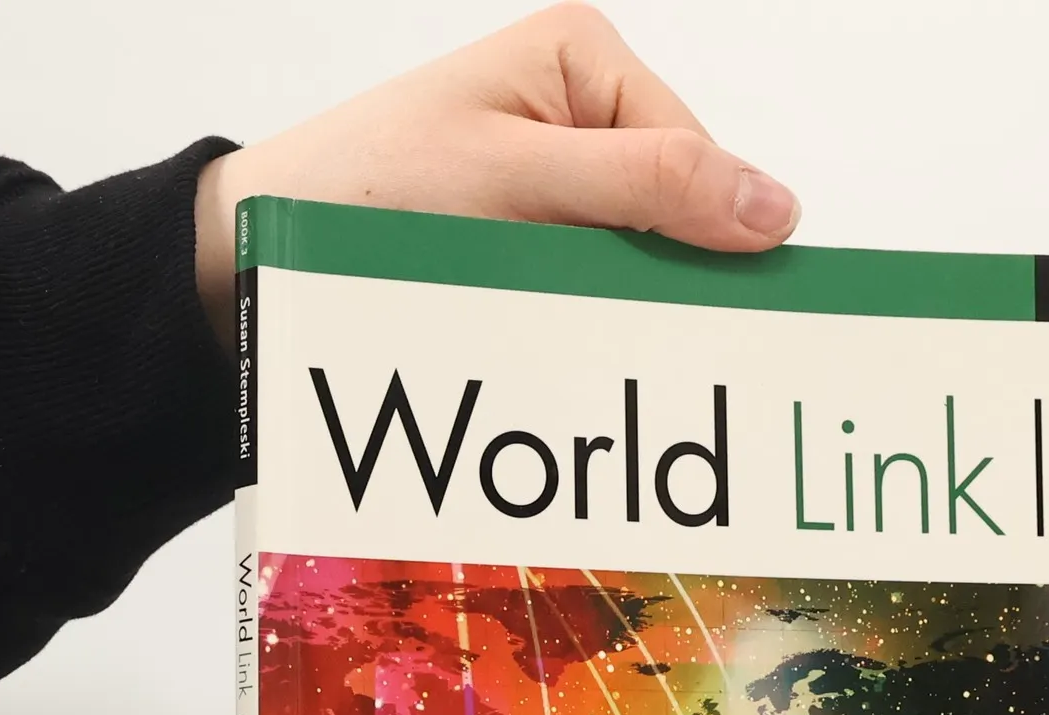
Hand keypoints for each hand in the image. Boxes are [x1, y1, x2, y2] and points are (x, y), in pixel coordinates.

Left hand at [193, 4, 800, 335]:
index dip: (703, 237)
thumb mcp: (521, 178)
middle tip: (609, 316)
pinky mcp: (542, 229)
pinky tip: (554, 321)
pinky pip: (601, 277)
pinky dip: (588, 310)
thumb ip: (649, 185)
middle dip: (654, 271)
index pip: (700, 159)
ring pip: (643, 253)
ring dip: (617, 299)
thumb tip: (774, 206)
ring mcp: (565, 172)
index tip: (682, 304)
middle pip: (678, 209)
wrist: (274, 242)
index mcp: (586, 59)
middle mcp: (584, 108)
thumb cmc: (370, 189)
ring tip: (560, 312)